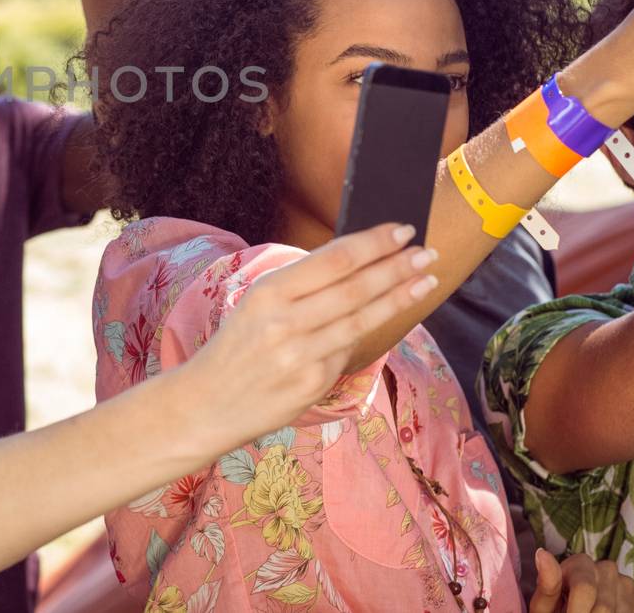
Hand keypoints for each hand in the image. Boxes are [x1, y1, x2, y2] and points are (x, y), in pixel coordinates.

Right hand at [183, 223, 435, 449]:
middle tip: (426, 253)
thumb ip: (302, 287)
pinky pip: (348, 352)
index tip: (402, 230)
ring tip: (425, 281)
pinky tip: (389, 317)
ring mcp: (300, 356)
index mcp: (269, 292)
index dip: (373, 243)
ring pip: (362, 320)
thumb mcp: (256, 304)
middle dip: (397, 267)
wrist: (206, 403)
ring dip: (399, 298)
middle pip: (355, 288)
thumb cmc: (236, 347)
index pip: (334, 259)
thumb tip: (358, 265)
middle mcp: (285, 322)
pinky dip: (370, 333)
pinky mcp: (312, 385)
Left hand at [529, 551, 633, 612]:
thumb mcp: (545, 605)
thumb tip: (542, 553)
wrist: (574, 611)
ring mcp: (625, 581)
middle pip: (603, 607)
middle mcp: (606, 567)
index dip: (575, 612)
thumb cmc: (557, 612)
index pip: (585, 590)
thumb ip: (547, 585)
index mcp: (580, 563)